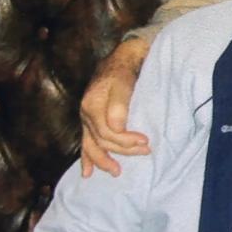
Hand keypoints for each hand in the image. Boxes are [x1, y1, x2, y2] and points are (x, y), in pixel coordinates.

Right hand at [80, 38, 151, 176]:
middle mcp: (85, 114)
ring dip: (103, 160)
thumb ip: (118, 106)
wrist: (120, 59)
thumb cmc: (123, 71)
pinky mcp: (90, 121)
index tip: (146, 141)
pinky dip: (87, 158)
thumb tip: (116, 128)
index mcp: (91, 105)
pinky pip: (86, 143)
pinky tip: (87, 172)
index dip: (126, 140)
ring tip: (116, 172)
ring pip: (91, 145)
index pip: (108, 132)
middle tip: (145, 152)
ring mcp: (86, 118)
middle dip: (123, 149)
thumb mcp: (123, 84)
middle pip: (102, 140)